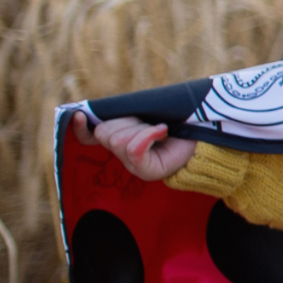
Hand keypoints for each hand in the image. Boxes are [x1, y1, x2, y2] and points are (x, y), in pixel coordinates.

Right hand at [71, 110, 195, 181]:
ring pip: (119, 140)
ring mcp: (133, 166)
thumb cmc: (177, 121)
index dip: (79, 128)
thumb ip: (124, 112)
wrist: (204, 136)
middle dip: (128, 121)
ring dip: (141, 128)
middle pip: (105, 132)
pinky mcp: (147, 171)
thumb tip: (90, 110)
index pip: (90, 137)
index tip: (78, 115)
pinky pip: (134, 148)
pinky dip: (148, 135)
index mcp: (119, 138)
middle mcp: (123, 155)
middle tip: (149, 123)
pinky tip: (162, 131)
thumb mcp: (146, 111)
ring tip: (159, 130)